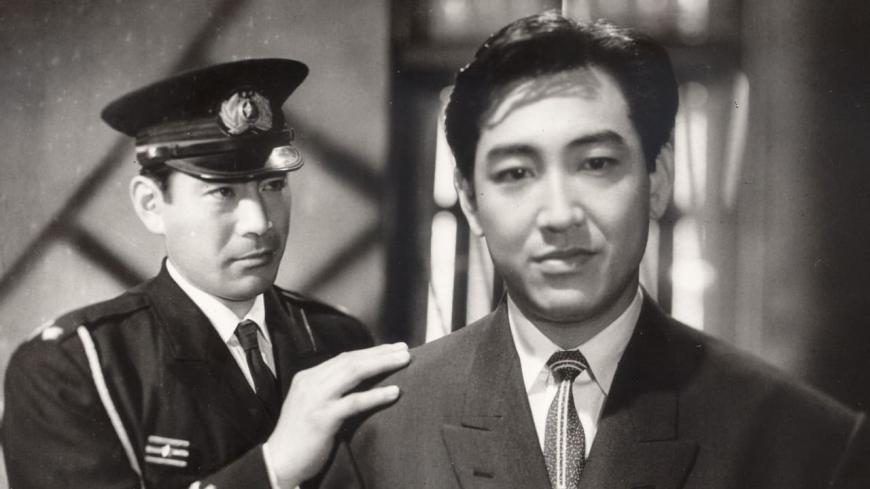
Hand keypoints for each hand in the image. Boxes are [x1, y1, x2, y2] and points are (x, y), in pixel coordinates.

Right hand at [265, 342, 409, 485]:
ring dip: (382, 365)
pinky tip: (394, 392)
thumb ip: (330, 391)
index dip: (370, 352)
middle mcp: (310, 383)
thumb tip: (362, 381)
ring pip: (353, 373)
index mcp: (308, 377)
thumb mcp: (312, 405)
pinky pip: (354, 402)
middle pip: (351, 360)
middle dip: (380, 353)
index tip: (393, 349)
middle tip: (405, 350)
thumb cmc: (300, 437)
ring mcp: (315, 399)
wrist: (278, 463)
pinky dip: (376, 395)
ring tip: (405, 361)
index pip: (344, 358)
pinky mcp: (321, 418)